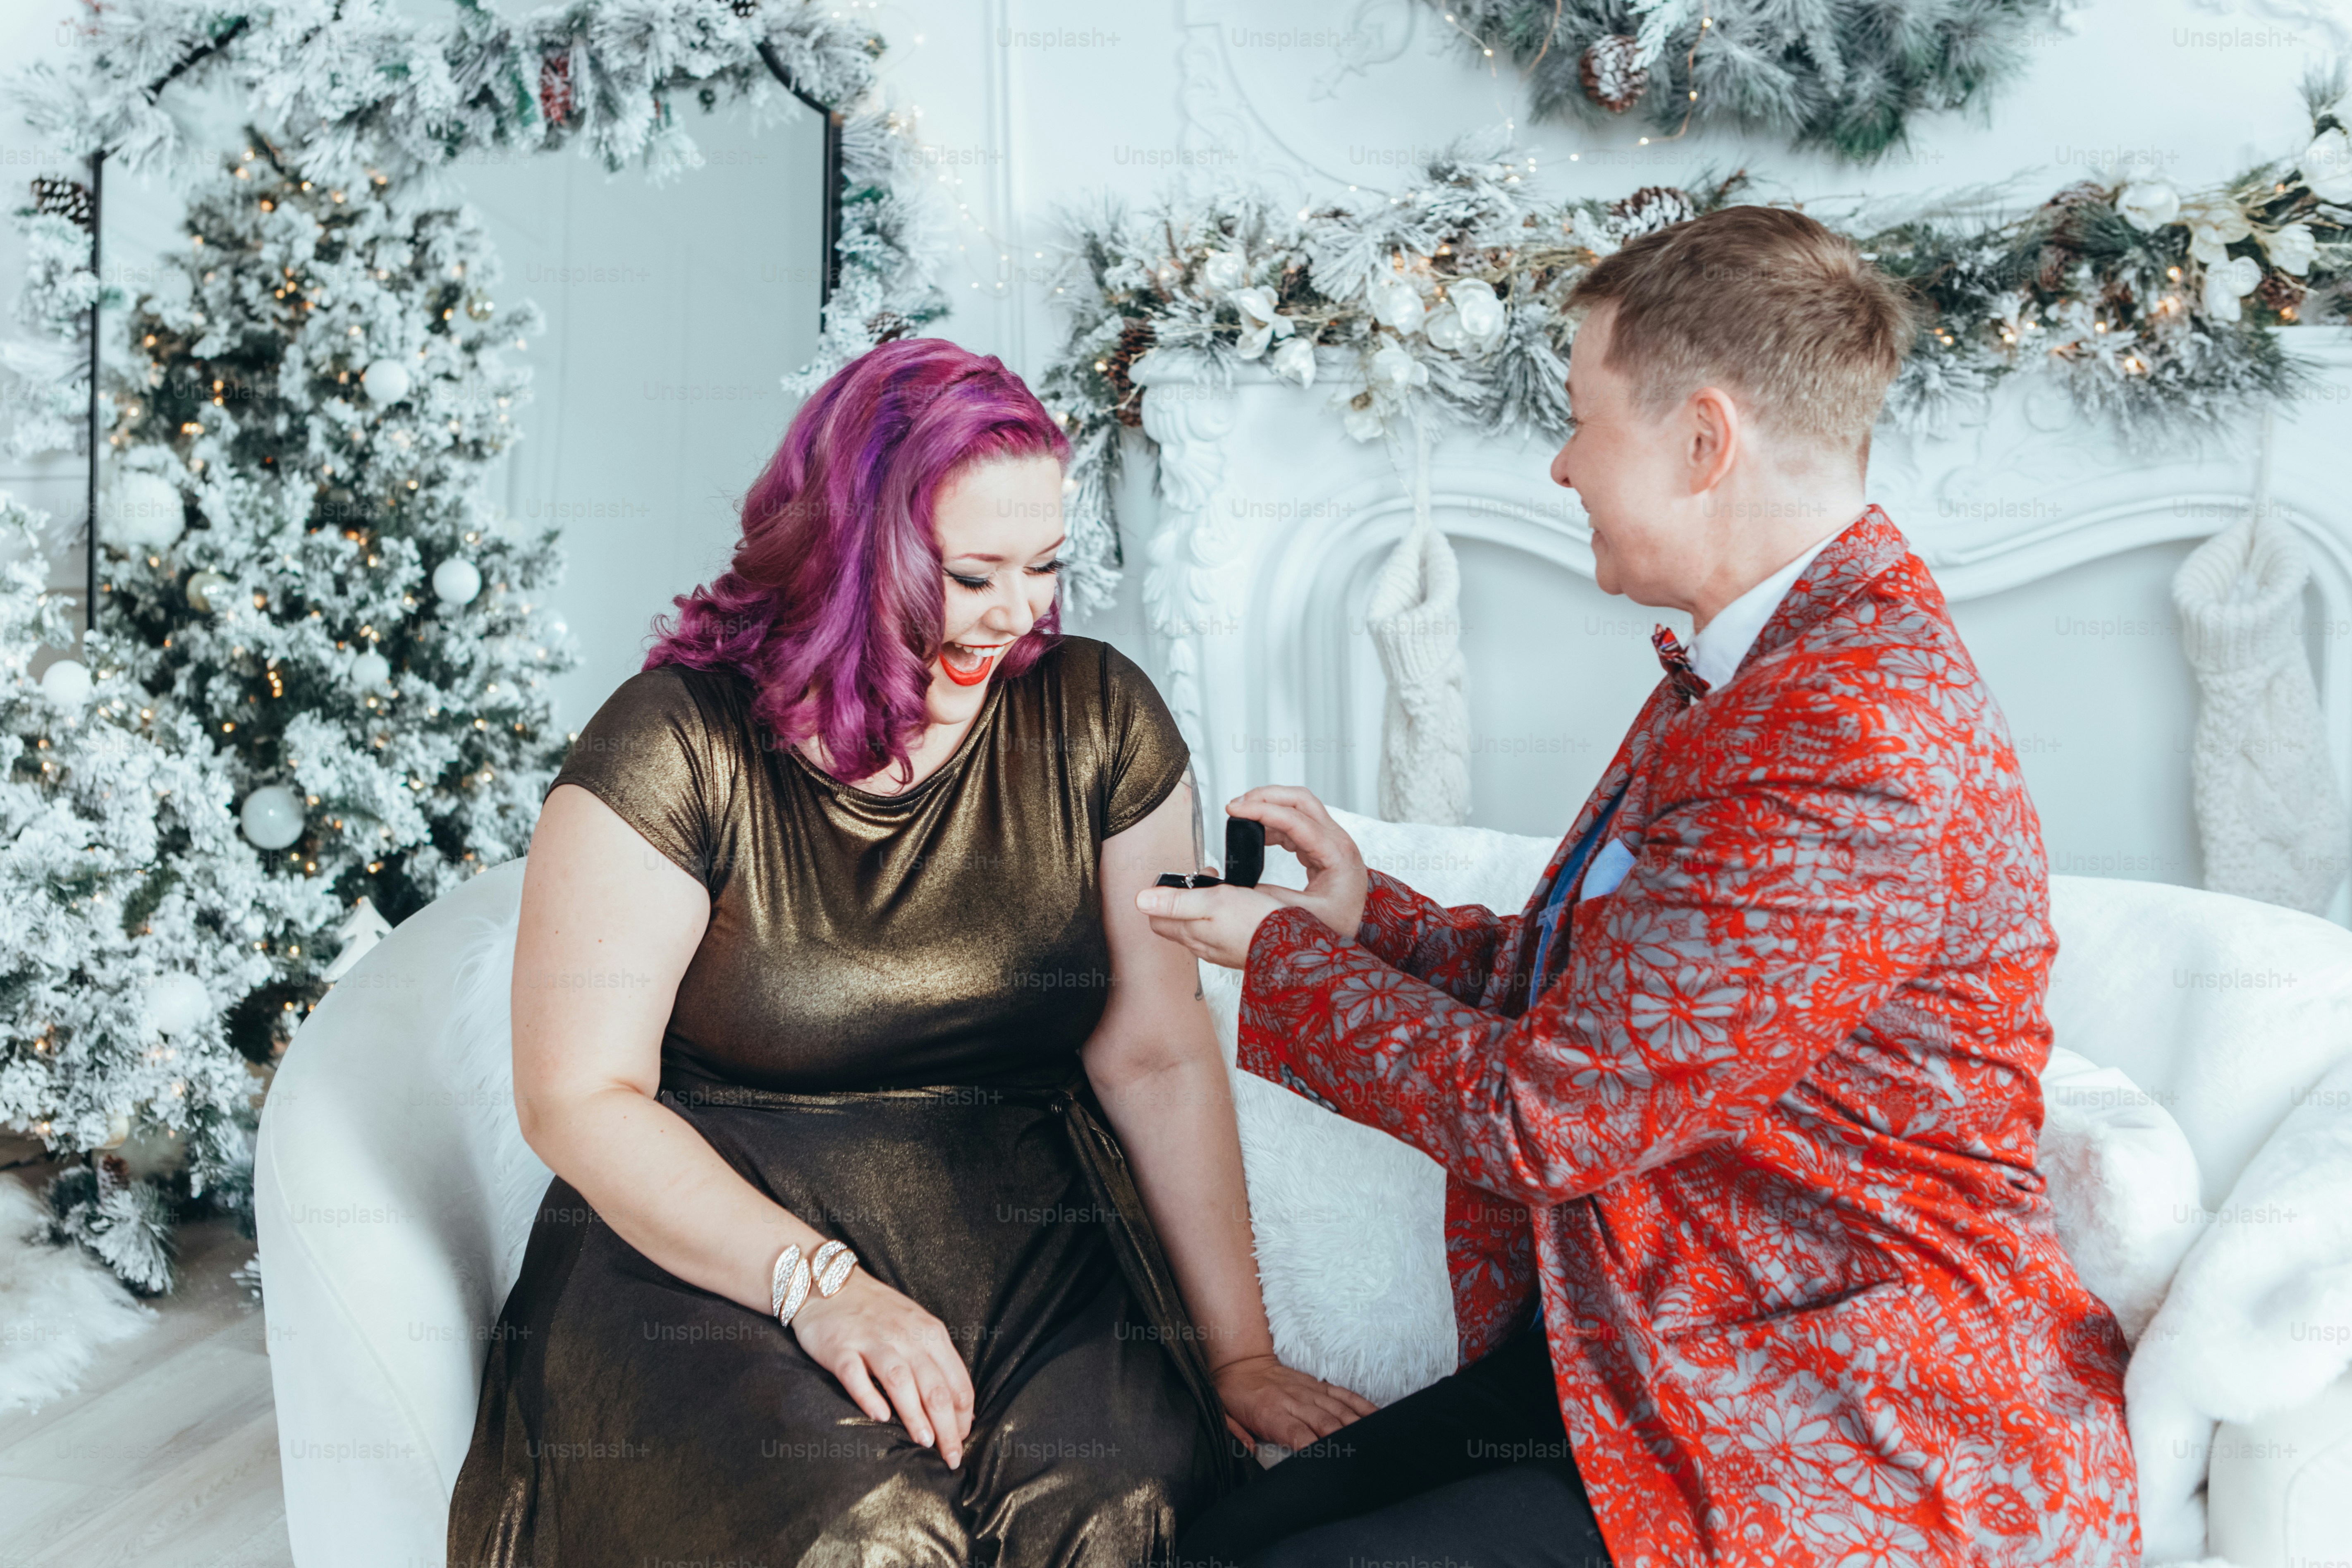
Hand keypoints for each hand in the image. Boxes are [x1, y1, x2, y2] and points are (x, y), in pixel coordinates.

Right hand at [788, 1268, 975, 1467]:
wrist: (827, 1282)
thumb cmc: (878, 1312)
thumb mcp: (916, 1327)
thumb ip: (934, 1361)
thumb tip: (954, 1408)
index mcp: (930, 1333)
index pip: (956, 1380)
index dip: (964, 1414)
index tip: (964, 1441)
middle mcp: (905, 1336)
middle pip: (934, 1386)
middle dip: (947, 1426)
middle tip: (951, 1458)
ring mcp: (871, 1341)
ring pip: (900, 1380)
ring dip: (914, 1413)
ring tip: (924, 1442)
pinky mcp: (840, 1348)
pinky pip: (855, 1374)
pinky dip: (868, 1396)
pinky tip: (879, 1416)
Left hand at [1137, 875, 1279, 968]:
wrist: (1293, 949)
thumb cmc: (1255, 924)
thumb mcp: (1213, 902)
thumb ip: (1175, 902)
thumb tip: (1142, 900)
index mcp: (1189, 932)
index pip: (1157, 917)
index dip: (1164, 894)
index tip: (1183, 881)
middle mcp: (1200, 945)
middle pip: (1176, 920)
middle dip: (1184, 897)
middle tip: (1206, 881)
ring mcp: (1217, 950)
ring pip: (1198, 925)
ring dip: (1204, 905)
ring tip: (1224, 890)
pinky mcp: (1235, 950)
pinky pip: (1217, 932)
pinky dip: (1221, 917)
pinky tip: (1237, 908)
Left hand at [1212, 1352, 1377, 1451]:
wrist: (1242, 1362)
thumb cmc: (1234, 1395)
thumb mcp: (1224, 1416)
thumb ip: (1236, 1435)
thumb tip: (1250, 1451)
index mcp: (1271, 1413)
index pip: (1298, 1434)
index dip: (1316, 1450)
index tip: (1330, 1466)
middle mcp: (1295, 1401)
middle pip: (1326, 1424)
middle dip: (1344, 1443)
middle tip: (1361, 1462)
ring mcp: (1309, 1392)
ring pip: (1339, 1411)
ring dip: (1358, 1427)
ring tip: (1376, 1444)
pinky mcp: (1318, 1385)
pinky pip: (1344, 1395)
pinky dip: (1361, 1406)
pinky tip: (1377, 1417)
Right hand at [1229, 787, 1367, 940]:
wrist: (1363, 923)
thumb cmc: (1345, 919)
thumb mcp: (1309, 914)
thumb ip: (1276, 899)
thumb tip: (1245, 888)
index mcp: (1336, 853)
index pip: (1295, 819)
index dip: (1262, 810)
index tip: (1235, 809)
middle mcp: (1335, 839)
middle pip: (1299, 800)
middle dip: (1266, 796)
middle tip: (1237, 804)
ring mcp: (1329, 839)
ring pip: (1297, 807)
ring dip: (1269, 805)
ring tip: (1242, 815)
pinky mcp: (1321, 844)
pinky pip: (1296, 822)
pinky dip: (1274, 821)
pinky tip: (1257, 832)